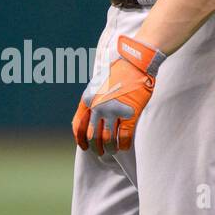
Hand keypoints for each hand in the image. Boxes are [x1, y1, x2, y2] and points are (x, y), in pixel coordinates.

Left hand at [72, 34, 165, 153]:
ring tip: (112, 150)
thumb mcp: (98, 84)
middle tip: (100, 152)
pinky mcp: (129, 113)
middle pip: (92, 135)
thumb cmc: (119, 73)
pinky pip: (123, 136)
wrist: (136, 63)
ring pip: (107, 139)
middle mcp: (97, 106)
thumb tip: (92, 120)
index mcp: (87, 98)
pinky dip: (123, 145)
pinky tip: (124, 147)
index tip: (84, 147)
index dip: (80, 139)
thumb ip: (94, 101)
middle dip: (95, 147)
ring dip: (109, 148)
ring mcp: (113, 110)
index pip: (78, 124)